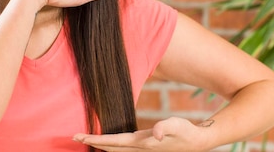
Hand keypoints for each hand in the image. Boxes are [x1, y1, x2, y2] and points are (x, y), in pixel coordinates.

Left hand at [72, 117, 211, 151]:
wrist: (199, 141)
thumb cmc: (186, 130)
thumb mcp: (177, 124)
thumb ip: (165, 127)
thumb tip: (155, 132)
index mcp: (143, 143)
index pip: (114, 142)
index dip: (96, 139)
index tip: (81, 137)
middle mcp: (140, 148)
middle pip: (111, 147)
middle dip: (93, 143)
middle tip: (74, 138)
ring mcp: (143, 149)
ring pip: (116, 149)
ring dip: (100, 145)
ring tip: (86, 140)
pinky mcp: (146, 147)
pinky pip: (123, 148)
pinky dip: (112, 146)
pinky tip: (108, 144)